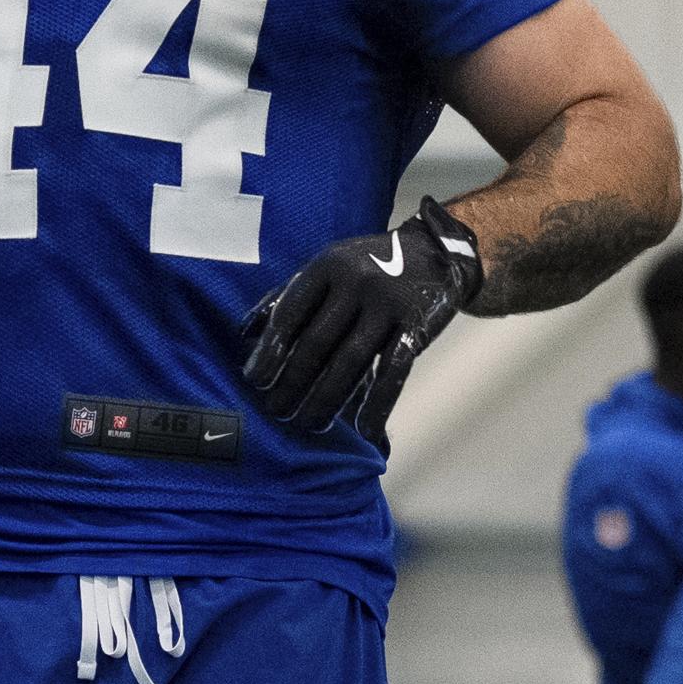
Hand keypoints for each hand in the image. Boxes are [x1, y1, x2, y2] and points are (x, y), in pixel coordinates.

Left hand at [240, 197, 482, 451]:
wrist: (437, 253)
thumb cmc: (369, 266)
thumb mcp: (328, 267)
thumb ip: (288, 295)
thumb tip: (245, 332)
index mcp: (327, 265)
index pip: (291, 313)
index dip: (270, 350)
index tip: (255, 381)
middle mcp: (356, 281)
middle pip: (317, 342)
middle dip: (294, 382)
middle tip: (278, 412)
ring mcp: (388, 302)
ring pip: (351, 361)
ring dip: (327, 398)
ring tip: (310, 425)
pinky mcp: (417, 324)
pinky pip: (394, 370)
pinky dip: (379, 403)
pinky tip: (365, 430)